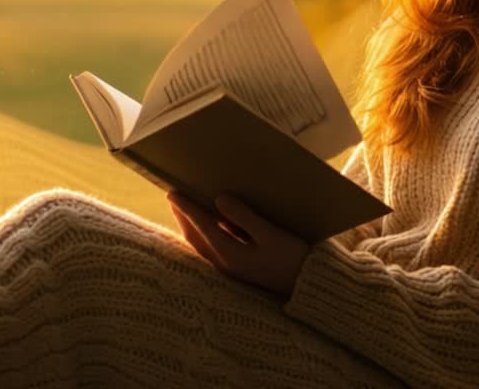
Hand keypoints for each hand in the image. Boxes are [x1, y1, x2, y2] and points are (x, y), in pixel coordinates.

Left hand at [168, 191, 310, 297]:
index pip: (202, 226)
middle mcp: (224, 263)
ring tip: (184, 209)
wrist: (306, 286)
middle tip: (173, 196)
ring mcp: (229, 268)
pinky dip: (202, 234)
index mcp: (230, 254)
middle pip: (195, 237)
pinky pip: (210, 249)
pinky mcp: (237, 269)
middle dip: (183, 216)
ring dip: (190, 226)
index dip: (187, 208)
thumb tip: (220, 199)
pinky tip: (206, 225)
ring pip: (201, 244)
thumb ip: (244, 217)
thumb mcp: (270, 234)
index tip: (172, 192)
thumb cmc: (292, 258)